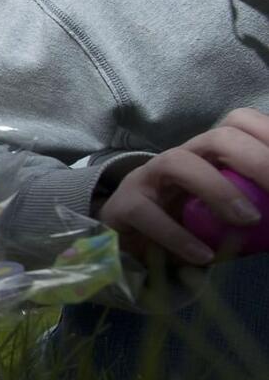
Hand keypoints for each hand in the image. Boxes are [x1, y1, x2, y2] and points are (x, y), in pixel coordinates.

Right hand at [97, 109, 268, 264]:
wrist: (127, 248)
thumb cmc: (186, 229)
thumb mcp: (228, 219)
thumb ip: (255, 209)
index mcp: (210, 155)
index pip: (241, 123)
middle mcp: (182, 157)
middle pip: (220, 137)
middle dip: (258, 161)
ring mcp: (149, 178)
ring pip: (179, 162)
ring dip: (218, 189)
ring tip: (248, 221)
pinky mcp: (123, 205)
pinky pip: (147, 212)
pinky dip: (178, 235)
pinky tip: (203, 256)